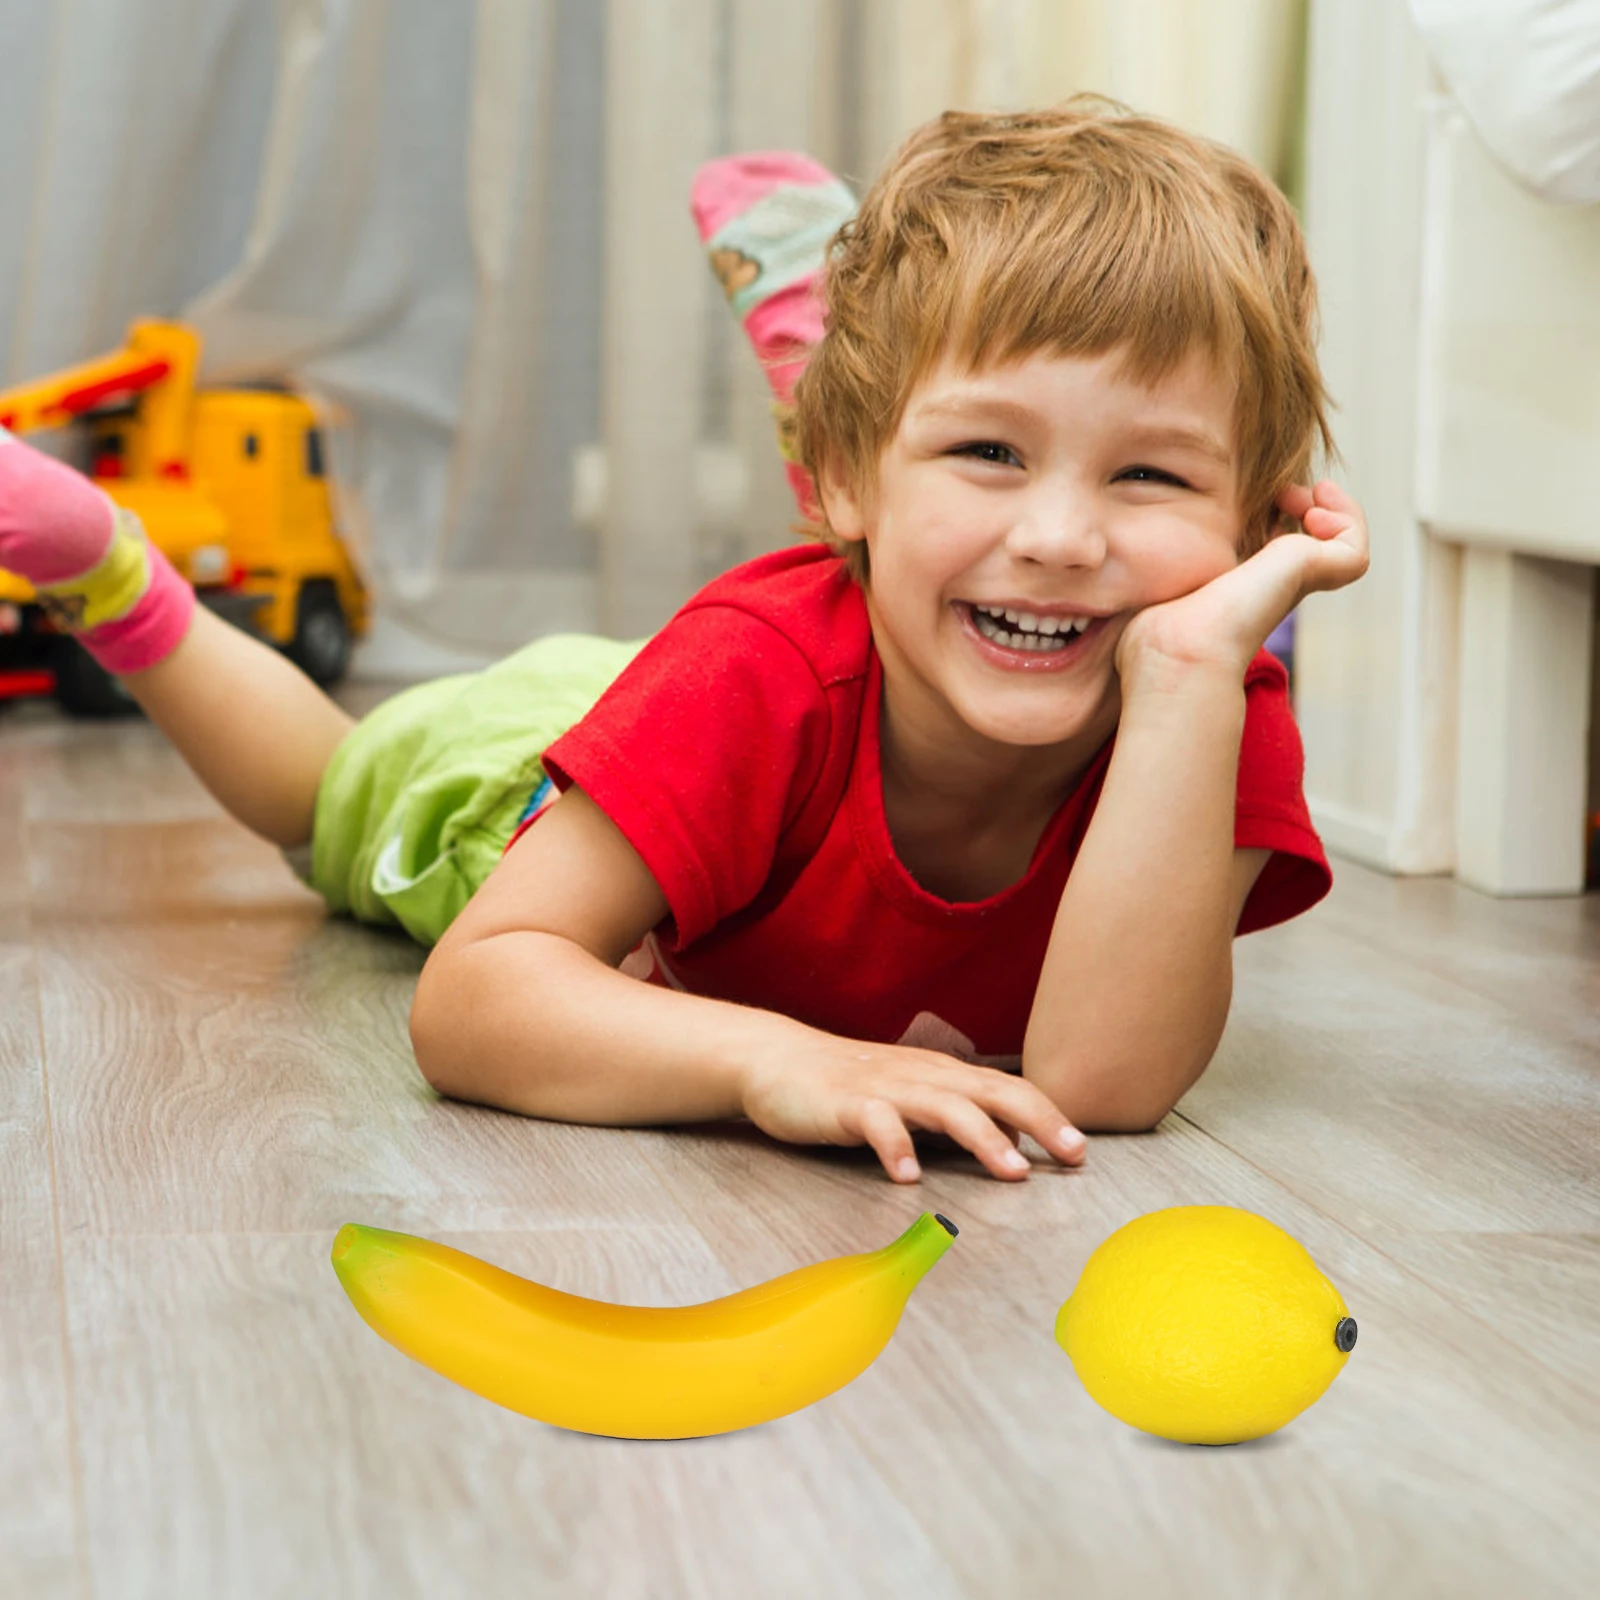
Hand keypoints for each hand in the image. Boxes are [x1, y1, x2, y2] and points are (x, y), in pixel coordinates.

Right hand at [740, 1035, 1087, 1182]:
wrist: (777, 1059)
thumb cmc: (851, 1085)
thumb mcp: (913, 1098)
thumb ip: (958, 1118)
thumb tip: (1012, 1145)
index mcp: (943, 1075)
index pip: (1007, 1089)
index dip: (1047, 1115)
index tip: (1081, 1149)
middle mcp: (923, 1076)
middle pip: (991, 1091)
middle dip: (1037, 1120)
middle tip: (1072, 1154)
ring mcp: (885, 1088)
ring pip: (943, 1106)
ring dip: (982, 1137)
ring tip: (1012, 1171)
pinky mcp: (845, 1104)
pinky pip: (875, 1123)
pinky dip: (895, 1147)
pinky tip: (908, 1177)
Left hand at [1115, 479, 1370, 690]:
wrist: (1177, 653)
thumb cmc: (1153, 629)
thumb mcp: (1146, 583)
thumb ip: (1137, 568)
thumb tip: (1083, 560)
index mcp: (1240, 586)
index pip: (1271, 544)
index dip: (1271, 513)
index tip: (1255, 498)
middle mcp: (1274, 584)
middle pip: (1310, 539)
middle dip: (1301, 503)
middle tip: (1283, 492)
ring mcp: (1297, 581)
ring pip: (1342, 542)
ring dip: (1330, 508)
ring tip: (1301, 494)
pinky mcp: (1313, 577)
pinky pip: (1354, 546)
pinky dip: (1348, 517)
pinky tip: (1311, 503)